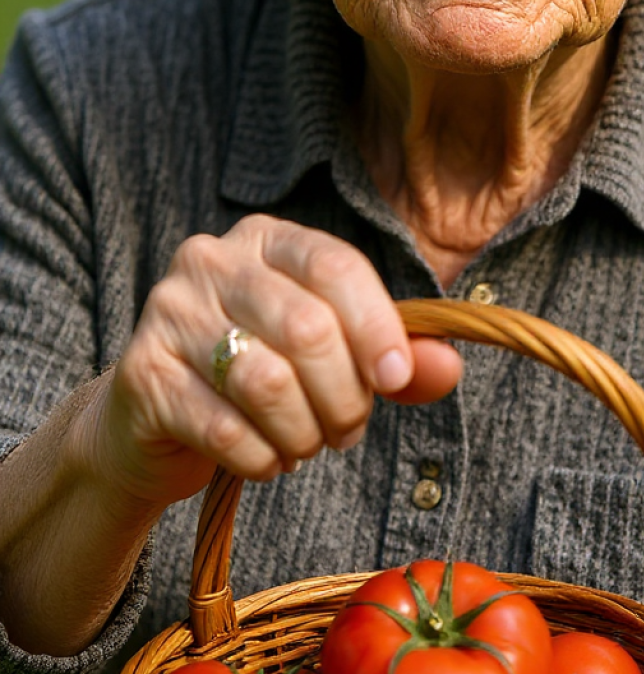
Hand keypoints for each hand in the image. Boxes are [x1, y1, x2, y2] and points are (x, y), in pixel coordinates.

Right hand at [97, 215, 461, 508]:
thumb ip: (394, 356)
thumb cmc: (263, 373)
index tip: (396, 379)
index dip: (377, 327)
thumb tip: (447, 368)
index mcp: (267, 239)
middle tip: (347, 429)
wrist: (156, 419)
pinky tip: (267, 458)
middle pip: (308, 328)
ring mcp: (169, 312)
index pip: (336, 266)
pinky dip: (263, 458)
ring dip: (304, 432)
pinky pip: (226, 430)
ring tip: (306, 443)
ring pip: (268, 383)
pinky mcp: (142, 375)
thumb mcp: (334, 354)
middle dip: (345, 396)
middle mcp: (211, 260)